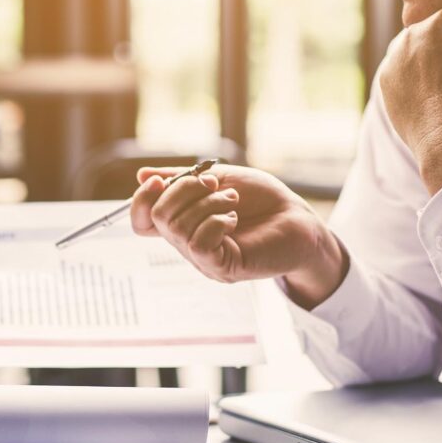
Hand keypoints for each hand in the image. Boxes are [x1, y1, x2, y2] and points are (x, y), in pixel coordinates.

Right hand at [131, 164, 347, 308]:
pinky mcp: (222, 268)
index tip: (159, 180)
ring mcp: (203, 259)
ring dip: (208, 203)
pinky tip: (234, 220)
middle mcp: (187, 245)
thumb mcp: (218, 178)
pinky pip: (199, 243)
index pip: (141, 220)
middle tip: (216, 185)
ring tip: (233, 202)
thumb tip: (142, 175)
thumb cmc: (263, 200)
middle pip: (157, 216)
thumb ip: (181, 178)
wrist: (299, 218)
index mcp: (183, 223)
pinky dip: (216, 221)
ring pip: (179, 227)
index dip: (141, 198)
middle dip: (185, 190)